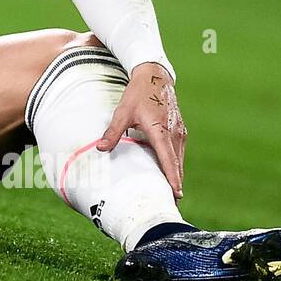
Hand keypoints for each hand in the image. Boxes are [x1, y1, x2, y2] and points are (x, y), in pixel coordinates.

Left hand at [97, 62, 185, 199]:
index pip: (168, 160)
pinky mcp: (180, 130)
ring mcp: (179, 132)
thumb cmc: (137, 94)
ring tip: (171, 195)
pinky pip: (178, 152)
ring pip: (179, 159)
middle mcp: (174, 133)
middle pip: (176, 164)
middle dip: (175, 184)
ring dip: (176, 175)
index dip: (172, 178)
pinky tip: (170, 174)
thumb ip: (113, 132)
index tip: (176, 194)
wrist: (155, 76)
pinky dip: (175, 164)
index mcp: (161, 131)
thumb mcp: (122, 112)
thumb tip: (100, 149)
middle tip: (171, 204)